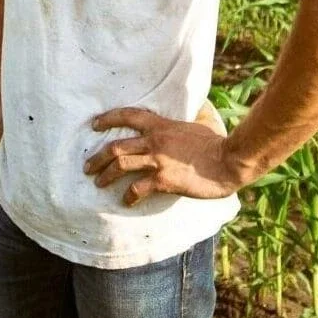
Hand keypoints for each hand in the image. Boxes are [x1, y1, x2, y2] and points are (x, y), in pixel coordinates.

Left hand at [84, 103, 247, 205]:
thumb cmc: (215, 144)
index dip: (108, 119)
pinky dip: (129, 195)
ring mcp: (158, 161)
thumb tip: (179, 119)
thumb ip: (177, 125)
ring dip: (106, 175)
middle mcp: (154, 141)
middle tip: (87, 167)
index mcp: (160, 125)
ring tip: (98, 183)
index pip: (127, 116)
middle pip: (116, 146)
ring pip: (121, 165)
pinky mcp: (164, 180)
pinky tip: (126, 201)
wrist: (230, 160)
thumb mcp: (193, 125)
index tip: (94, 125)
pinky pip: (138, 188)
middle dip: (97, 157)